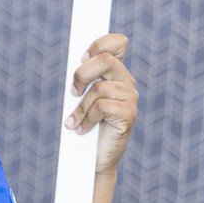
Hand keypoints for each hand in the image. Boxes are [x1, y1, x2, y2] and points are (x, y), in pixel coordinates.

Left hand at [65, 32, 137, 174]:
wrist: (94, 159)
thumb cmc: (85, 126)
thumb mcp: (81, 98)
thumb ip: (82, 79)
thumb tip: (76, 62)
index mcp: (116, 74)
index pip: (118, 43)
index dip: (100, 43)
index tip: (82, 57)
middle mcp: (126, 83)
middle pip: (105, 60)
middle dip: (82, 74)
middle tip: (72, 92)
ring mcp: (130, 99)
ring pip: (99, 88)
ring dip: (81, 107)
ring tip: (75, 122)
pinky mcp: (129, 115)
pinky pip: (102, 106)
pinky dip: (87, 118)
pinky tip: (82, 129)